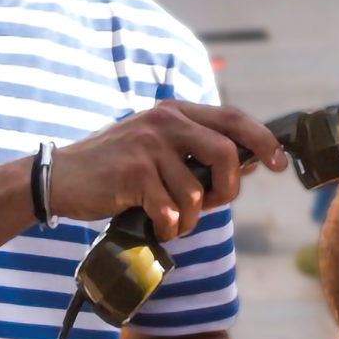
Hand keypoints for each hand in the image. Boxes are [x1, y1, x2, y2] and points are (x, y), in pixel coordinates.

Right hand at [50, 102, 286, 242]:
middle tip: (213, 205)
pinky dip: (167, 228)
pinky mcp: (133, 174)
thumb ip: (195, 149)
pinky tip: (153, 224)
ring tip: (170, 219)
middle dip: (228, 190)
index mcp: (175, 111)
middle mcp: (165, 121)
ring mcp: (148, 146)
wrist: (61, 177)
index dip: (262, 141)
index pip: (233, 118)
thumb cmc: (114, 168)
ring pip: (197, 193)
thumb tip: (247, 163)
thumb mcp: (155, 145)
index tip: (278, 163)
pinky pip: (170, 211)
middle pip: (226, 154)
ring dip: (189, 218)